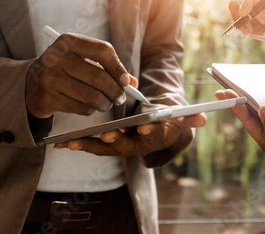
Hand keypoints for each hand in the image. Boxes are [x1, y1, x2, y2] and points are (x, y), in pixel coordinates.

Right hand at [26, 33, 137, 118]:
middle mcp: (56, 57)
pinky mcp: (47, 97)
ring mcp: (49, 78)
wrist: (31, 84)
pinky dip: (91, 110)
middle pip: (99, 77)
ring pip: (91, 95)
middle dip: (116, 91)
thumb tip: (132, 83)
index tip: (126, 81)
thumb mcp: (84, 61)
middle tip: (121, 98)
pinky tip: (90, 107)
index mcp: (68, 41)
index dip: (118, 68)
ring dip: (105, 103)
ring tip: (108, 103)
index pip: (103, 50)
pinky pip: (80, 108)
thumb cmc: (66, 70)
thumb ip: (108, 68)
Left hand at [55, 112, 206, 157]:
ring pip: (108, 148)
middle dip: (116, 142)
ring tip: (71, 143)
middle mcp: (142, 146)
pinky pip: (97, 146)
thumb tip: (203, 118)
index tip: (143, 127)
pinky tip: (62, 143)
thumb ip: (191, 117)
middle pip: (128, 146)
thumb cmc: (172, 118)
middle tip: (105, 136)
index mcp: (160, 137)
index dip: (151, 132)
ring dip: (90, 145)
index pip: (157, 135)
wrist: (164, 126)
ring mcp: (126, 146)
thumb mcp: (184, 116)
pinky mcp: (113, 144)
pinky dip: (81, 144)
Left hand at [215, 89, 264, 158]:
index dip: (236, 108)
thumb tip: (260, 112)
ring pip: (259, 113)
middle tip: (223, 88)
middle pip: (251, 118)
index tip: (224, 94)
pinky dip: (262, 99)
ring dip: (248, 100)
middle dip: (237, 103)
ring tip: (235, 87)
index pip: (250, 124)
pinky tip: (257, 90)